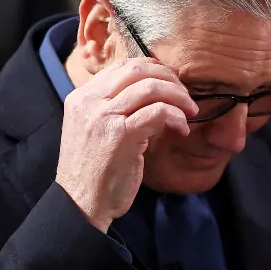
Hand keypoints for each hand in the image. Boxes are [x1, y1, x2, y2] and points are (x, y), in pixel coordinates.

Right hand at [55, 58, 198, 232]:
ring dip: (178, 97)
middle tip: (185, 96)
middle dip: (169, 79)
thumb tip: (152, 90)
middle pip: (138, 69)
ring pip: (151, 87)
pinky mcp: (120, 134)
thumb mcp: (95, 129)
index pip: (123, 65)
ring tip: (189, 111)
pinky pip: (158, 112)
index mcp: (82, 97)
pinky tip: (181, 129)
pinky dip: (176, 117)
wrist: (81, 204)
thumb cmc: (95, 170)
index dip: (154, 69)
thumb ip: (114, 107)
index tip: (172, 83)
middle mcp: (89, 101)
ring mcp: (103, 116)